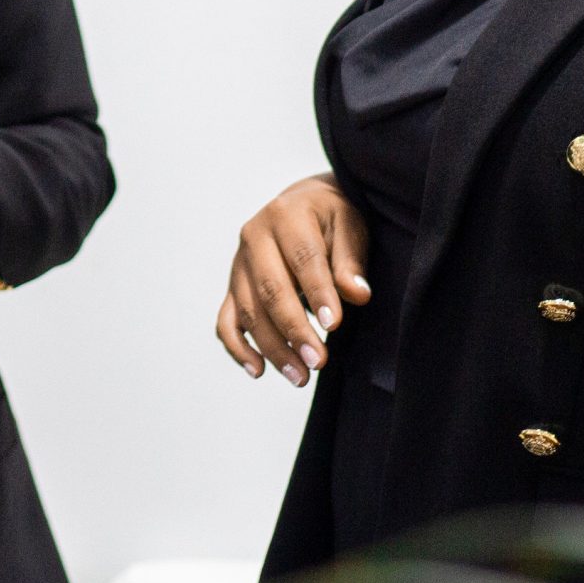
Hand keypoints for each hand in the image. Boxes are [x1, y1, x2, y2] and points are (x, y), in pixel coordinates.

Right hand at [217, 173, 371, 387]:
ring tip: (300, 378)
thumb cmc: (331, 218)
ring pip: (249, 310)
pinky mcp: (233, 287)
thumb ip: (351, 260)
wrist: (304, 204)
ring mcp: (239, 264)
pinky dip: (237, 348)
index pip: (302, 258)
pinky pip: (226, 321)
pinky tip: (258, 371)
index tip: (334, 326)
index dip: (318, 292)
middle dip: (294, 329)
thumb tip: (358, 295)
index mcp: (285, 215)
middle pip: (271, 289)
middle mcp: (254, 237)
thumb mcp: (349, 225)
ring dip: (272, 348)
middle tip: (318, 362)